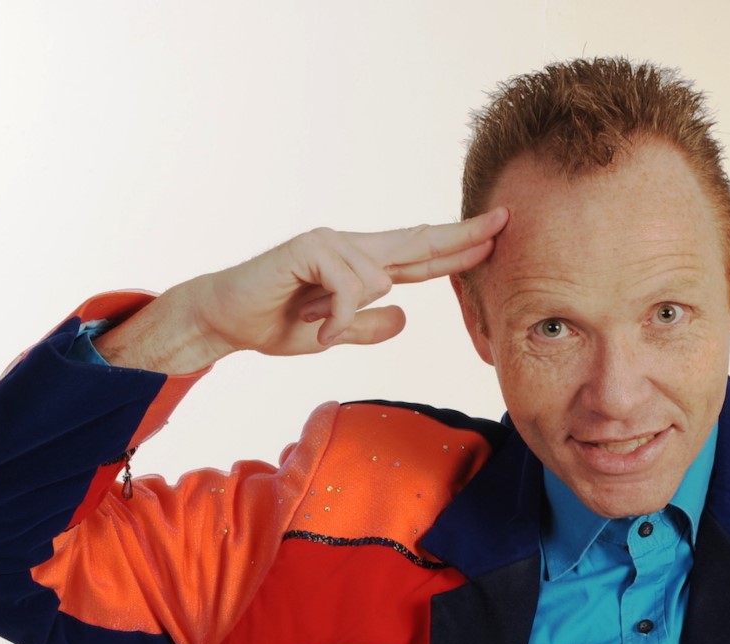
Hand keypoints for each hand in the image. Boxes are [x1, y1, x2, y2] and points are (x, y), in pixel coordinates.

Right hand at [100, 208, 508, 373]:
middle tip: (503, 223)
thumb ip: (367, 328)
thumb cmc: (277, 322)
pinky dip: (337, 319)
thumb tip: (404, 318)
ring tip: (316, 326)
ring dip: (349, 317)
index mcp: (361, 267)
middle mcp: (351, 248)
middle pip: (417, 242)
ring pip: (381, 280)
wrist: (226, 319)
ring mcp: (330, 244)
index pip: (419, 256)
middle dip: (460, 236)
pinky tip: (316, 330)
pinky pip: (350, 287)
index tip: (494, 238)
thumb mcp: (334, 335)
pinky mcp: (309, 249)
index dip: (457, 249)